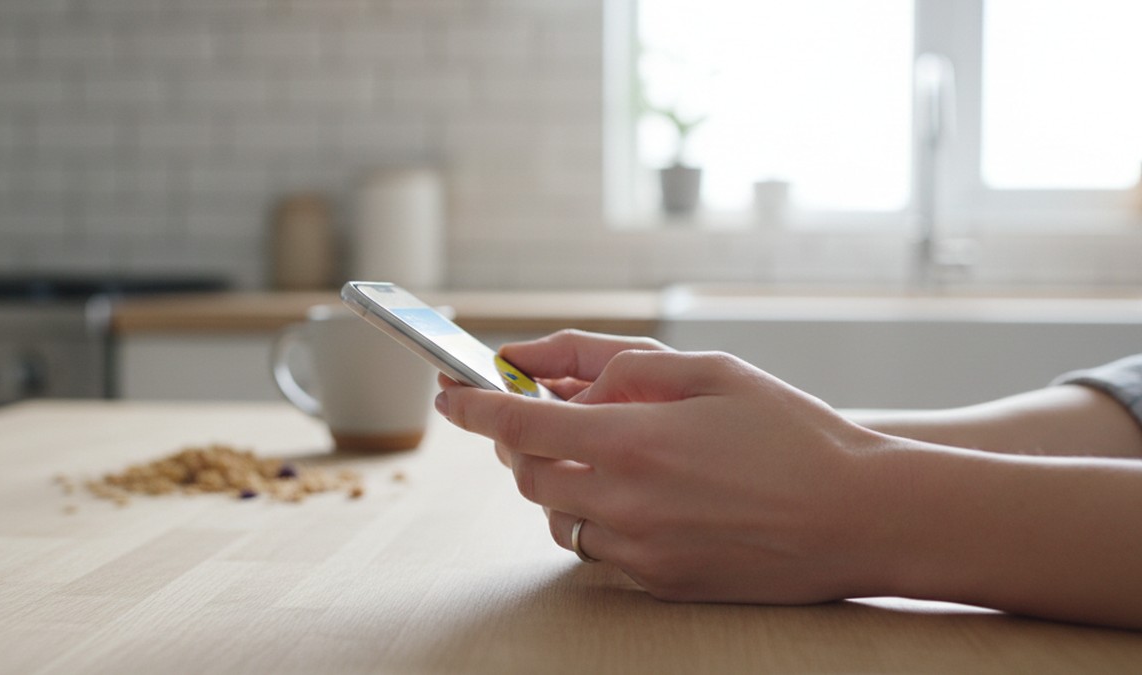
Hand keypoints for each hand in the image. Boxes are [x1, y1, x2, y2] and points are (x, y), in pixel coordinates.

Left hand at [435, 331, 892, 604]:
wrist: (861, 518)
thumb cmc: (795, 434)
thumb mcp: (714, 371)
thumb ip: (628, 364)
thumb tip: (563, 370)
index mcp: (635, 441)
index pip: (521, 425)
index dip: (474, 408)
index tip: (449, 395)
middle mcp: (626, 502)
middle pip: (529, 476)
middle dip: (521, 444)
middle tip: (539, 416)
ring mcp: (642, 551)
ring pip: (559, 518)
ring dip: (559, 483)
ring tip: (601, 455)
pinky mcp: (661, 583)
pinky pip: (600, 550)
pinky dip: (597, 518)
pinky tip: (638, 496)